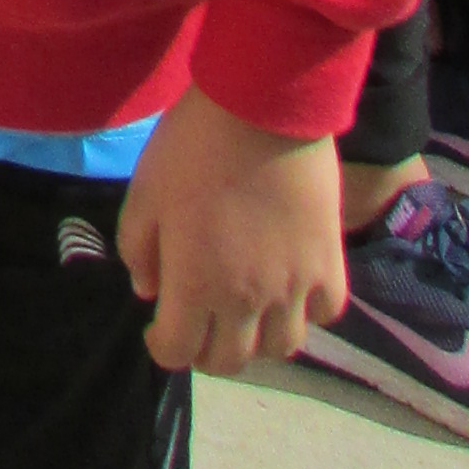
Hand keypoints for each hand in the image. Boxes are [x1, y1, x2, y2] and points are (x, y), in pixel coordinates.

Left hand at [116, 87, 345, 373]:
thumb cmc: (193, 147)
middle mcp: (247, 300)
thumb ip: (139, 251)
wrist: (262, 107)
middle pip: (229, 361)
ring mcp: (294, 286)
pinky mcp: (329, 263)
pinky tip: (290, 291)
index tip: (159, 326)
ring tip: (245, 311)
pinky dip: (306, 313)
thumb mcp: (144, 194)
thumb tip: (150, 291)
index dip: (163, 346)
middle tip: (199, 322)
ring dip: (257, 339)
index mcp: (195, 285)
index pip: (178, 352)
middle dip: (206, 350)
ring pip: (280, 347)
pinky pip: (324, 313)